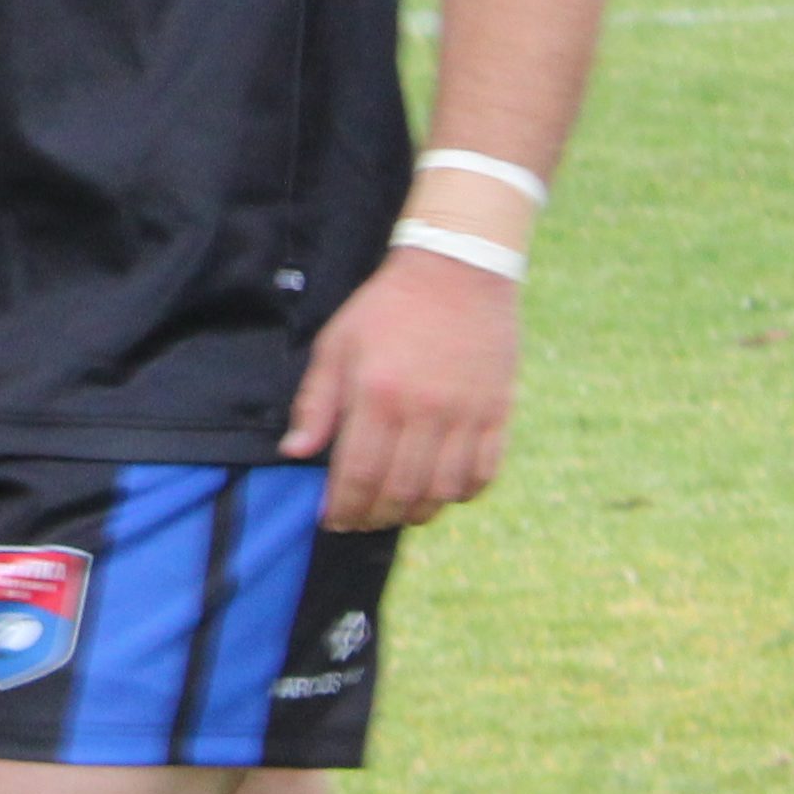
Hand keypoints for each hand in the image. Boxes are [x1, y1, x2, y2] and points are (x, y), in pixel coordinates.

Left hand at [284, 253, 516, 529]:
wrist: (457, 271)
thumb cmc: (386, 308)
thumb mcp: (336, 345)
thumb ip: (316, 403)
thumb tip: (296, 453)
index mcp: (378, 394)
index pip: (358, 473)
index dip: (343, 507)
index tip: (331, 519)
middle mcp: (424, 411)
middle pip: (400, 491)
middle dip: (374, 517)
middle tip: (360, 521)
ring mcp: (466, 415)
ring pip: (443, 491)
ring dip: (417, 513)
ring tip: (396, 511)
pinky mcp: (497, 413)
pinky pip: (484, 473)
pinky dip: (462, 494)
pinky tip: (441, 492)